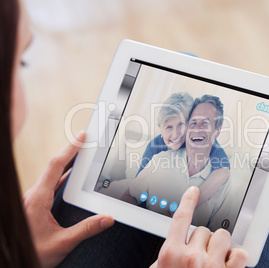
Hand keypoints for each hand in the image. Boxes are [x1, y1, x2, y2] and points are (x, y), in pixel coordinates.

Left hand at [23, 131, 113, 267]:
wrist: (14, 260)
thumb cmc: (32, 252)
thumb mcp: (62, 243)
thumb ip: (86, 230)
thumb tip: (107, 219)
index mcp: (37, 199)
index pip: (56, 166)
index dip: (70, 149)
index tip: (81, 137)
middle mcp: (34, 195)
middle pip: (54, 166)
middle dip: (71, 152)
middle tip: (86, 141)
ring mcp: (34, 199)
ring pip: (52, 175)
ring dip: (67, 163)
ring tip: (83, 155)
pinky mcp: (35, 205)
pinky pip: (51, 184)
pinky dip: (64, 176)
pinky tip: (73, 178)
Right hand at [151, 187, 247, 267]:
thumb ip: (166, 255)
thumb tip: (174, 244)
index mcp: (170, 254)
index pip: (181, 217)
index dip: (188, 201)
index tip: (194, 191)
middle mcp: (191, 258)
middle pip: (203, 229)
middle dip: (203, 241)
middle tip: (199, 259)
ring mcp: (211, 266)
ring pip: (222, 236)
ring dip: (220, 247)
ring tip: (214, 262)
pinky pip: (240, 253)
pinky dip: (236, 257)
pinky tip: (228, 265)